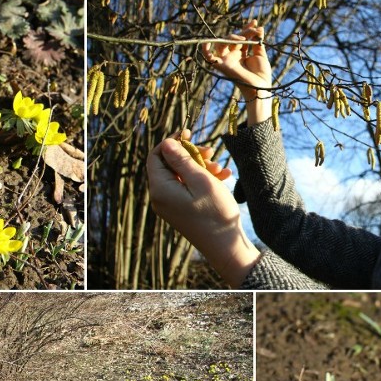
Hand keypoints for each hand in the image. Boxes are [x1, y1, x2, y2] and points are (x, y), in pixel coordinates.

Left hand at [147, 130, 259, 287]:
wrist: (225, 246)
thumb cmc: (215, 213)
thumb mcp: (201, 180)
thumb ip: (182, 160)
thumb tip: (166, 143)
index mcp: (160, 189)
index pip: (155, 156)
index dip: (171, 142)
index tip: (189, 133)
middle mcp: (160, 198)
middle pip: (169, 165)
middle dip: (190, 155)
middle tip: (210, 151)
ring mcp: (170, 205)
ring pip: (181, 175)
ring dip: (200, 167)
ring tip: (221, 168)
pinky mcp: (180, 210)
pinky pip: (187, 188)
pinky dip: (202, 180)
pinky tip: (223, 177)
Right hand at [202, 20, 271, 102]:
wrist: (260, 88)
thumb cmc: (261, 76)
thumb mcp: (260, 55)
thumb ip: (258, 42)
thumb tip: (260, 28)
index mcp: (241, 55)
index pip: (240, 38)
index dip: (247, 29)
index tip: (255, 23)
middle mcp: (232, 57)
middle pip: (233, 38)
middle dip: (244, 31)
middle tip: (254, 30)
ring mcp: (227, 60)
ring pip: (223, 43)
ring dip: (233, 37)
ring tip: (244, 38)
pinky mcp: (223, 66)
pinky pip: (209, 58)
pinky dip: (205, 51)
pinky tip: (205, 43)